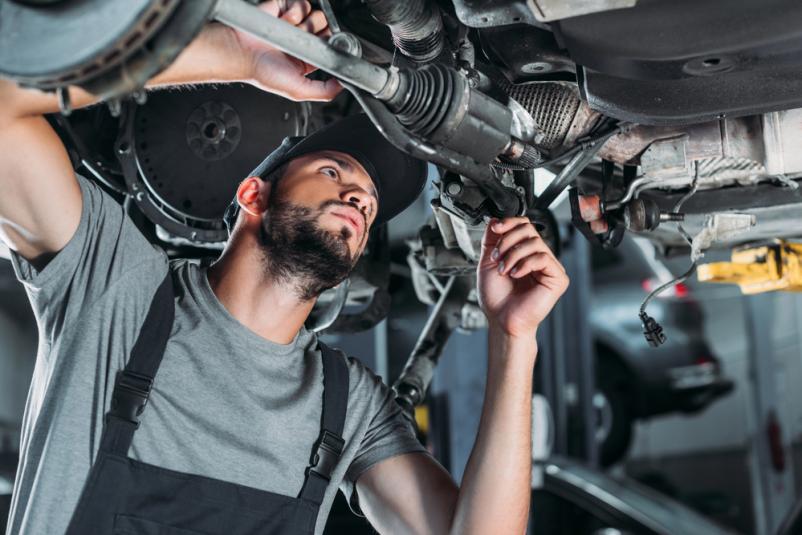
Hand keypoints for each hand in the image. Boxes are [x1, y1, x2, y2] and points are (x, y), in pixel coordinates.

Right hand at [224, 0, 341, 100]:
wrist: (241, 51)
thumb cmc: (262, 72)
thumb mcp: (298, 91)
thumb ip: (324, 91)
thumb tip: (343, 85)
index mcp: (307, 60)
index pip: (331, 47)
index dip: (331, 46)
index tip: (325, 47)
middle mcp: (302, 41)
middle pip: (327, 28)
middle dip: (318, 34)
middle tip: (303, 42)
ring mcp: (294, 23)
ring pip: (317, 15)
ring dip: (305, 24)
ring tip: (290, 32)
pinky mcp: (285, 8)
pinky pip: (302, 3)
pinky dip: (295, 11)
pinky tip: (285, 21)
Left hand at [477, 217, 568, 337]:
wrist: (501, 319)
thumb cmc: (497, 298)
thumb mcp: (488, 262)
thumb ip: (491, 239)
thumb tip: (495, 219)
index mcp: (524, 252)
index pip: (523, 225)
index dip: (509, 223)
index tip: (496, 229)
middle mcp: (538, 257)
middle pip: (528, 229)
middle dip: (507, 241)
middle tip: (497, 258)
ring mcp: (550, 267)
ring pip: (534, 242)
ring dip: (513, 254)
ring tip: (504, 270)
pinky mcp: (557, 278)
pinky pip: (543, 258)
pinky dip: (525, 263)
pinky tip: (516, 274)